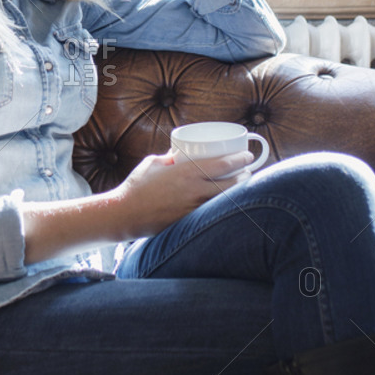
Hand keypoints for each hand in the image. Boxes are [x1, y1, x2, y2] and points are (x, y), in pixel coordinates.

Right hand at [110, 148, 253, 239]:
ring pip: (224, 201)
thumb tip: (179, 152)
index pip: (222, 165)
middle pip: (230, 184)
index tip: (248, 156)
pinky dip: (221, 208)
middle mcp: (194, 190)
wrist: (125, 214)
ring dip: (237, 194)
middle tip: (249, 171)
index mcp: (187, 172)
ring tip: (243, 187)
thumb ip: (169, 158)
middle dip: (244, 177)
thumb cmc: (137, 186)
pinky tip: (227, 206)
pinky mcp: (189, 222)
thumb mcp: (153, 163)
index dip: (239, 160)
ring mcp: (193, 208)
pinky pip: (211, 213)